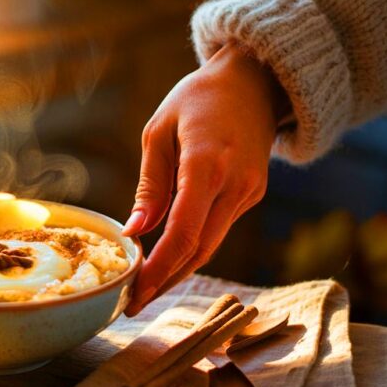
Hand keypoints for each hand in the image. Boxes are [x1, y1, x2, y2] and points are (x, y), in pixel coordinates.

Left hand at [123, 43, 287, 315]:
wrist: (255, 80)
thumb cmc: (198, 99)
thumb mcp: (159, 131)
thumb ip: (150, 185)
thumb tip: (135, 232)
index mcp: (208, 165)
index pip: (184, 232)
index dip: (158, 269)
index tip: (134, 292)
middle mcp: (236, 185)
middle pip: (199, 250)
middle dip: (165, 282)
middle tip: (132, 305)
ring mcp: (250, 192)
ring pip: (210, 245)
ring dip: (178, 272)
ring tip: (144, 292)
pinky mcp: (252, 195)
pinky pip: (218, 230)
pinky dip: (192, 249)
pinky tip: (166, 261)